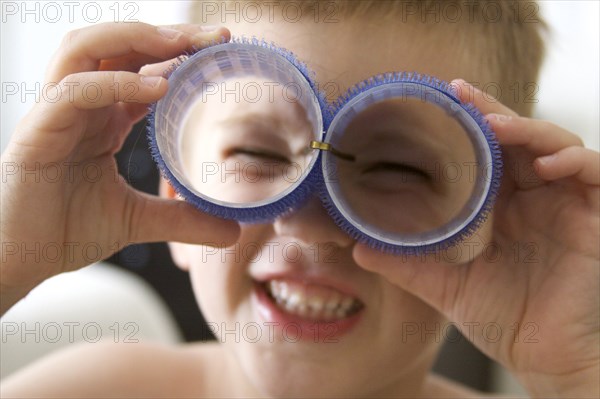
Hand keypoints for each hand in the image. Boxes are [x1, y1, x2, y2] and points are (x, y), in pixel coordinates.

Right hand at [0, 22, 239, 313]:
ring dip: (137, 39)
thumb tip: (234, 232)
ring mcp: (56, 112)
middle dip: (167, 34)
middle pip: (117, 45)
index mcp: (102, 118)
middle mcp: (80, 106)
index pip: (141, 69)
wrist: (18, 260)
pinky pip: (73, 90)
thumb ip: (184, 220)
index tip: (222, 52)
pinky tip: (156, 88)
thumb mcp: (139, 220)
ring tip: (185, 46)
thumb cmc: (65, 231)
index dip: (179, 56)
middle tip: (215, 36)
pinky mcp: (38, 129)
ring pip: (85, 47)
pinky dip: (113, 82)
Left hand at [352, 80, 598, 396]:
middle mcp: (531, 195)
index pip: (486, 149)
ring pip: (556, 144)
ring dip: (529, 129)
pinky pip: (594, 173)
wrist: (539, 355)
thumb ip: (406, 264)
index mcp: (498, 203)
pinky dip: (575, 161)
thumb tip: (356, 247)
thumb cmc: (498, 315)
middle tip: (462, 95)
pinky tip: (546, 164)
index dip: (469, 121)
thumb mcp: (445, 285)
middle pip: (518, 136)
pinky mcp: (594, 217)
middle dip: (494, 111)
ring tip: (498, 126)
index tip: (441, 97)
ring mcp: (564, 203)